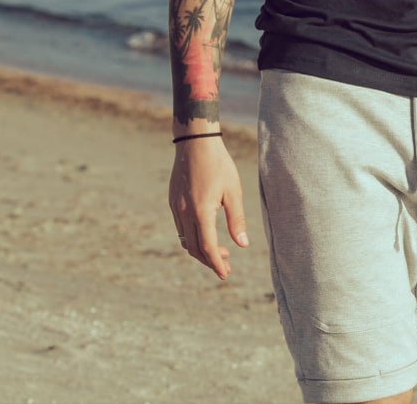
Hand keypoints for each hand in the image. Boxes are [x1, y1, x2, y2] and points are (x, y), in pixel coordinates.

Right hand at [169, 138, 249, 278]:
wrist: (196, 142)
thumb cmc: (219, 164)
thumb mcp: (233, 191)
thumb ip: (237, 219)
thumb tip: (243, 245)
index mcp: (201, 211)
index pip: (208, 246)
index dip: (216, 263)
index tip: (225, 274)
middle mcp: (185, 212)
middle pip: (194, 248)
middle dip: (210, 259)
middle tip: (226, 263)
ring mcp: (176, 207)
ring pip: (185, 239)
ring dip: (200, 249)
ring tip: (219, 249)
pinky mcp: (173, 201)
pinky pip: (181, 227)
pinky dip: (192, 237)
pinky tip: (205, 232)